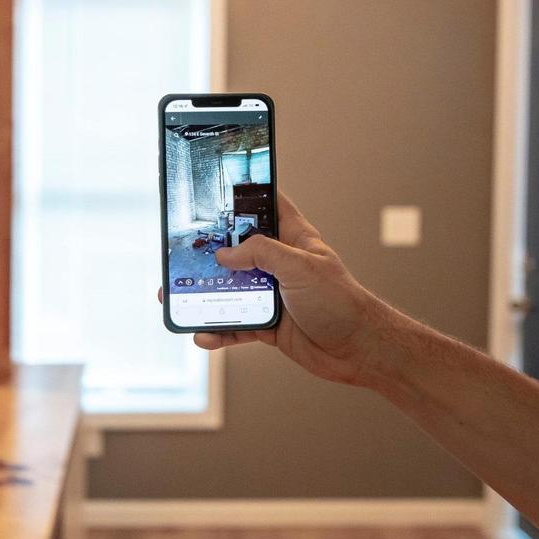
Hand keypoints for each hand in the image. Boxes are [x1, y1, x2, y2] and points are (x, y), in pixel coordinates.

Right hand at [161, 192, 387, 386]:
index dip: (246, 195)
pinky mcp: (269, 323)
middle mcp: (280, 263)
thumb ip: (262, 254)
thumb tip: (226, 254)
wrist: (358, 350)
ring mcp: (273, 294)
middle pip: (238, 250)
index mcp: (293, 239)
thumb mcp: (300, 267)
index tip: (217, 188)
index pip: (268, 205)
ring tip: (180, 297)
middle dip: (211, 252)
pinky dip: (219, 330)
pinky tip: (204, 334)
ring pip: (232, 290)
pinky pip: (236, 324)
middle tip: (183, 252)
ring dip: (207, 296)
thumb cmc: (341, 302)